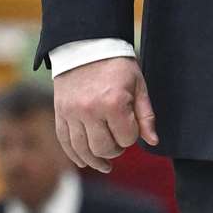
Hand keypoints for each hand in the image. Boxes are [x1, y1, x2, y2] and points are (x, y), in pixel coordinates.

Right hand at [53, 56, 157, 171]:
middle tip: (120, 144)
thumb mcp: (138, 85)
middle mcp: (90, 111)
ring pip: (82, 150)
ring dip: (95, 160)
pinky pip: (65, 142)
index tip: (133, 127)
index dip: (132, 137)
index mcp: (113, 102)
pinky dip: (75, 155)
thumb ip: (145, 115)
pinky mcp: (60, 114)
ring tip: (105, 165)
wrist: (86, 47)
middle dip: (116, 151)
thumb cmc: (117, 66)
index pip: (126, 138)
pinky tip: (84, 162)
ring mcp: (72, 114)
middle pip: (104, 148)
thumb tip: (153, 141)